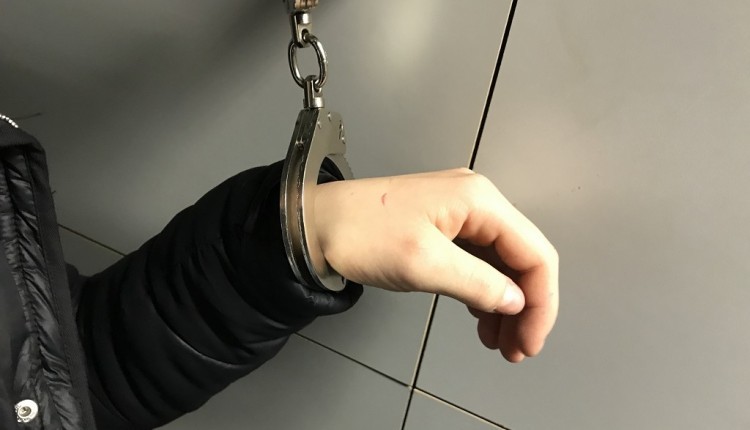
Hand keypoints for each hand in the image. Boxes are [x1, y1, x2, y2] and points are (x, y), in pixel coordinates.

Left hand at [313, 168, 558, 361]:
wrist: (312, 224)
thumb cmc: (362, 235)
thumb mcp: (423, 263)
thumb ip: (477, 283)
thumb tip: (516, 302)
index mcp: (479, 201)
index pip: (535, 253)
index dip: (542, 302)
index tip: (530, 341)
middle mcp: (477, 202)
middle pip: (522, 258)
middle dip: (525, 307)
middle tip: (515, 350)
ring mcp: (459, 215)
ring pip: (501, 264)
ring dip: (505, 304)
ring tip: (498, 343)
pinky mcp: (443, 228)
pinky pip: (478, 263)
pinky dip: (483, 293)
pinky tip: (480, 319)